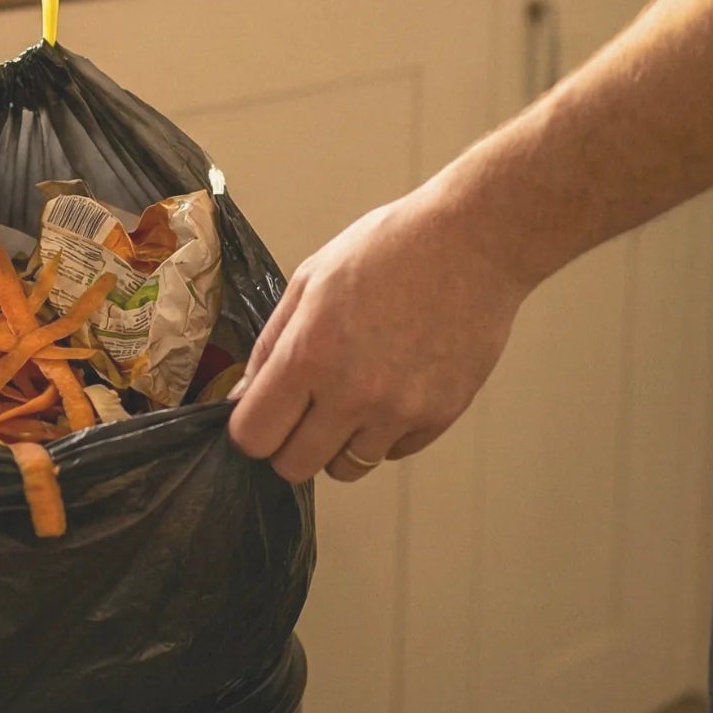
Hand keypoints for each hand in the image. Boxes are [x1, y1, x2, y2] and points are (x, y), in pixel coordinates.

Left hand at [227, 187, 530, 482]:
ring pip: (346, 468)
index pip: (255, 436)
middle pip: (294, 467)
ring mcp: (399, 411)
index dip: (250, 430)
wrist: (470, 244)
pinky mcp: (439, 417)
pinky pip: (393, 452)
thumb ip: (270, 346)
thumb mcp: (308, 281)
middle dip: (287, 444)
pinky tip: (391, 386)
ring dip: (337, 443)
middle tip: (299, 413)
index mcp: (309, 354)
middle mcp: (352, 393)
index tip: (259, 415)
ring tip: (349, 396)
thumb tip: (242, 397)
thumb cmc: (386, 250)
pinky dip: (383, 433)